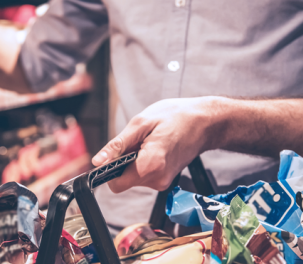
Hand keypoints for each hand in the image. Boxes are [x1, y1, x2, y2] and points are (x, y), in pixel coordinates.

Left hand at [92, 96, 227, 192]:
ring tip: (149, 142)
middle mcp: (157, 179)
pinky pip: (143, 174)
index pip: (116, 184)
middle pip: (124, 180)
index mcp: (150, 166)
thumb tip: (98, 161)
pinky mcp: (165, 179)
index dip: (108, 170)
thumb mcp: (141, 123)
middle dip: (123, 161)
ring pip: (133, 177)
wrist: (205, 122)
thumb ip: (118, 145)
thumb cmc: (176, 117)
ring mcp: (163, 182)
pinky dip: (142, 162)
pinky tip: (154, 147)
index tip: (113, 154)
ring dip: (133, 160)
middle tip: (138, 141)